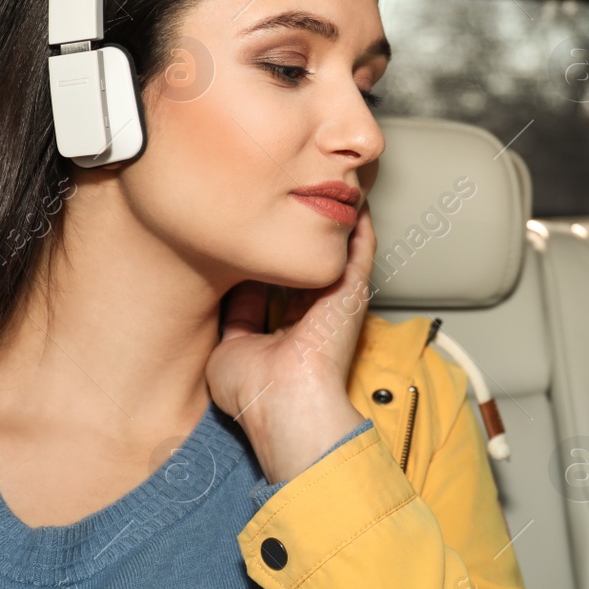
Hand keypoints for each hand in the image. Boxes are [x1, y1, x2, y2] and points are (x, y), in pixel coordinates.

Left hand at [206, 204, 378, 483]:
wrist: (284, 401)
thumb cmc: (255, 391)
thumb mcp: (228, 350)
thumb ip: (234, 319)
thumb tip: (230, 289)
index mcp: (286, 334)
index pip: (276, 287)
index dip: (264, 261)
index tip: (249, 235)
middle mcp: (312, 316)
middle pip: (304, 268)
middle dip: (295, 239)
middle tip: (283, 201)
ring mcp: (334, 304)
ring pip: (333, 255)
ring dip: (328, 226)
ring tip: (320, 187)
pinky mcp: (352, 291)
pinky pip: (360, 250)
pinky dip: (358, 227)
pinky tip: (352, 200)